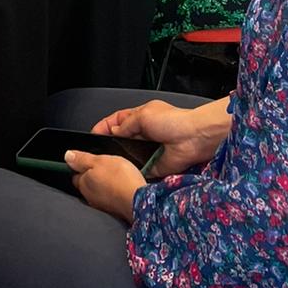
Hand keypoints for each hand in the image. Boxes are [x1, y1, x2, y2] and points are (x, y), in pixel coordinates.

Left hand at [64, 152, 144, 221]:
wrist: (139, 201)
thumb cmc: (120, 179)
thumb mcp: (100, 160)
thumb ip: (82, 158)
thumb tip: (67, 156)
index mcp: (83, 183)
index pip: (75, 173)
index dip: (82, 164)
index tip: (90, 159)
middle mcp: (89, 196)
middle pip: (86, 182)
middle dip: (92, 175)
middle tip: (105, 165)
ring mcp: (100, 205)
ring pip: (97, 190)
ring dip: (103, 183)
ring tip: (114, 175)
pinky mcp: (113, 210)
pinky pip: (108, 197)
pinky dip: (112, 191)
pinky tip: (120, 186)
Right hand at [92, 99, 227, 177]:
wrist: (194, 139)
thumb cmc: (173, 121)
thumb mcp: (143, 116)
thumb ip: (125, 125)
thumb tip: (112, 131)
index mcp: (141, 117)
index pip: (117, 121)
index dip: (105, 126)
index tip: (93, 134)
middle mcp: (144, 133)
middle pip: (121, 139)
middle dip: (112, 144)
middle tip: (100, 150)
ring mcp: (149, 150)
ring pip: (129, 156)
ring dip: (123, 159)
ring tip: (112, 162)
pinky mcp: (155, 166)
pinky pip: (140, 170)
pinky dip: (134, 171)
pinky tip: (126, 172)